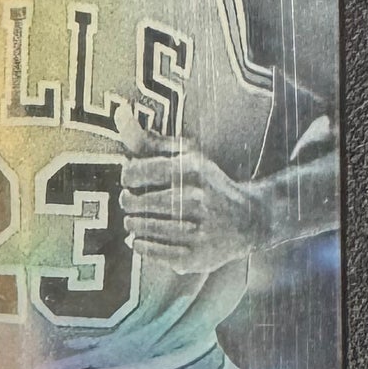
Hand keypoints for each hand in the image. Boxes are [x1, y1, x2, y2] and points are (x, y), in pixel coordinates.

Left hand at [118, 107, 262, 274]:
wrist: (249, 220)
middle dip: (129, 201)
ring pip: (138, 228)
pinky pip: (148, 251)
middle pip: (133, 203)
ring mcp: (195, 231)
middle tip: (136, 201)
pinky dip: (140, 243)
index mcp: (190, 170)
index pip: (133, 173)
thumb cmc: (207, 182)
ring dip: (133, 223)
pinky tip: (145, 236)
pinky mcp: (193, 257)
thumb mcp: (185, 155)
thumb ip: (148, 139)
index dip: (128, 177)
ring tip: (140, 218)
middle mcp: (194, 200)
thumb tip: (118, 111)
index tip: (136, 179)